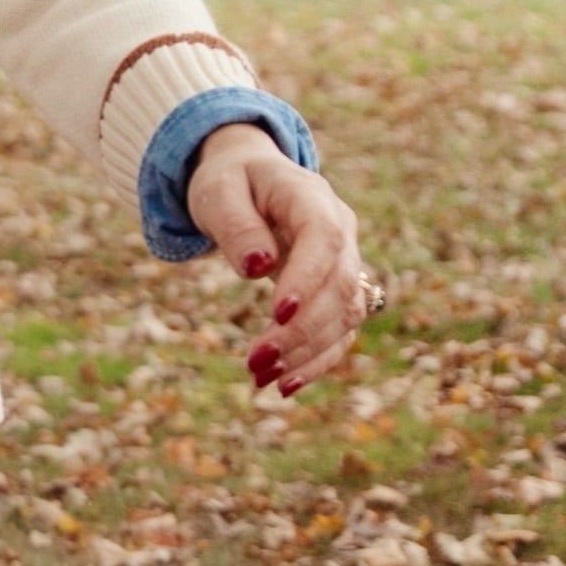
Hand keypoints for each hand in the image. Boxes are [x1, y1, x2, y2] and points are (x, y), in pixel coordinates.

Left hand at [184, 125, 373, 398]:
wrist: (249, 180)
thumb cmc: (230, 183)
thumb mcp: (218, 193)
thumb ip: (237, 225)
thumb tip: (258, 267)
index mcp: (311, 196)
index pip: (324, 238)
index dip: (308, 279)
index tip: (277, 315)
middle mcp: (341, 230)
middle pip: (339, 284)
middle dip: (302, 330)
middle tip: (256, 363)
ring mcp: (345, 261)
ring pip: (346, 313)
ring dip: (309, 351)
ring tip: (263, 379)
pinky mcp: (338, 290)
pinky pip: (341, 331)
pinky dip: (317, 361)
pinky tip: (285, 385)